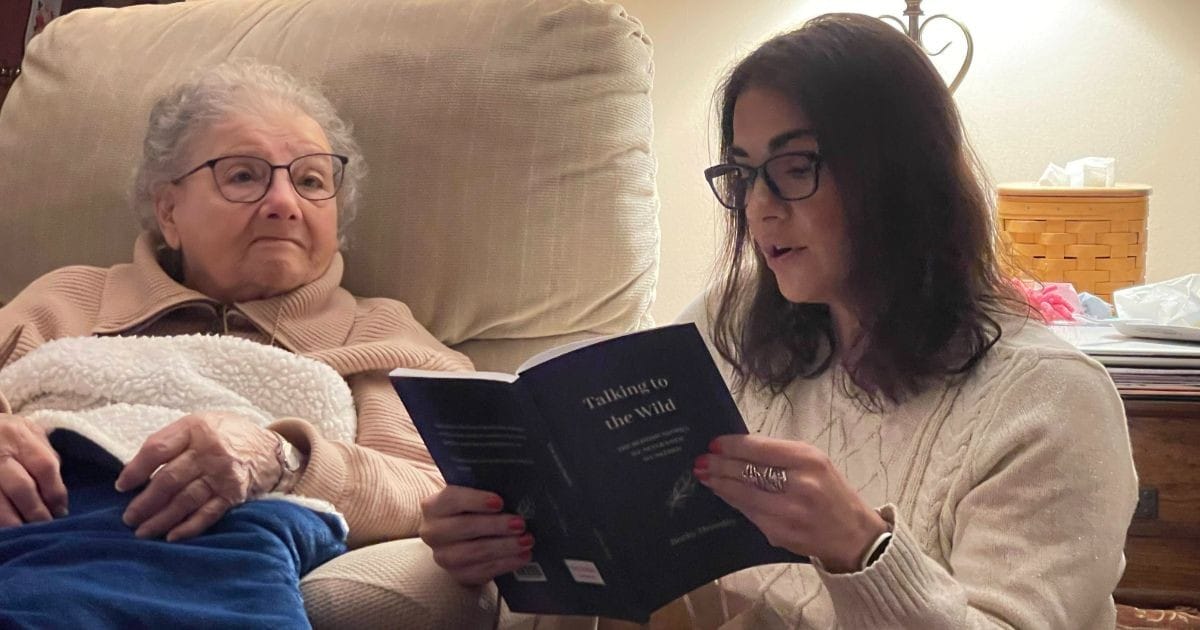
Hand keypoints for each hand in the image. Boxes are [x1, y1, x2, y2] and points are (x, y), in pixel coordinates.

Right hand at [0, 414, 67, 526]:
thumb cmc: (7, 434)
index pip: (45, 467)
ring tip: (24, 532)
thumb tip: (57, 496)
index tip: (61, 511)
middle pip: (21, 487)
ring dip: (13, 522)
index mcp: (18, 436)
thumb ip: (45, 457)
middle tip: (45, 526)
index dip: (55, 492)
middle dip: (36, 511)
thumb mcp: (29, 433)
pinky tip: (6, 529)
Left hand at [116, 412, 283, 541]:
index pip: (157, 449)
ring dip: (160, 519)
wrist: (271, 450)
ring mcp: (223, 474)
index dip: (135, 470)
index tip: (122, 486)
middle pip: (168, 479)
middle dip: (144, 502)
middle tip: (129, 518)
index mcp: (195, 429)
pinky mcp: (234, 494)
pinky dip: (189, 527)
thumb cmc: (227, 436)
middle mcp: (209, 451)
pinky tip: (172, 537)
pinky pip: (208, 514)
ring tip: (143, 532)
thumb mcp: (200, 424)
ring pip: (184, 500)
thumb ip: (172, 441)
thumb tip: (135, 470)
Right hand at [419, 485, 533, 585]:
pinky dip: (506, 563)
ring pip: (475, 552)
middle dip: (496, 525)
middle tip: (521, 524)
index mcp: (434, 506)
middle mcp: (433, 532)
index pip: (452, 499)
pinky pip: (483, 571)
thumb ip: (485, 493)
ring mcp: (443, 556)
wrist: (461, 542)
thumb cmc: (471, 512)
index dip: (476, 500)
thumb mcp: (472, 498)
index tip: (499, 502)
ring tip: (527, 541)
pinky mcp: (457, 575)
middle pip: (465, 527)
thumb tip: (514, 494)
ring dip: (505, 546)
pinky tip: (522, 557)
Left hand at [695, 434, 888, 572]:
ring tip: (704, 475)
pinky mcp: (780, 534)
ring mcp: (789, 513)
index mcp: (809, 460)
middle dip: (719, 465)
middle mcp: (800, 485)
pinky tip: (723, 494)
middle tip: (701, 460)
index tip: (713, 443)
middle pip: (747, 471)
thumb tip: (739, 448)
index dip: (732, 446)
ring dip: (720, 484)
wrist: (855, 536)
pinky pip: (750, 514)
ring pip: (744, 494)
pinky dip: (734, 502)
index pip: (759, 449)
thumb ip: (780, 455)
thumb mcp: (815, 463)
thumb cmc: (832, 493)